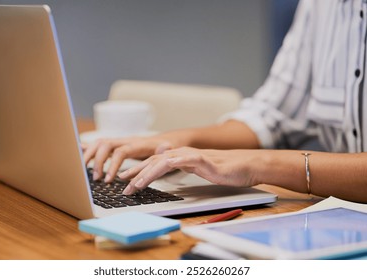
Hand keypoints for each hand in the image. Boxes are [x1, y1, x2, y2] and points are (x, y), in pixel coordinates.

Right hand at [82, 136, 174, 181]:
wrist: (167, 140)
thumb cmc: (166, 147)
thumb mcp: (168, 149)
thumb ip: (164, 149)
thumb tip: (164, 148)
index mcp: (137, 143)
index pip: (120, 151)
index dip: (113, 165)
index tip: (109, 180)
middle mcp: (125, 140)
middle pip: (105, 145)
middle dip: (98, 161)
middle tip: (97, 179)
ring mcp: (120, 141)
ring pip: (99, 143)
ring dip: (90, 156)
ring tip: (86, 171)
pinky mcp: (117, 145)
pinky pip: (99, 145)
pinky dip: (87, 148)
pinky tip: (77, 152)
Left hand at [119, 147, 258, 194]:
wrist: (244, 165)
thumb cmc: (223, 170)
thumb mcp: (197, 170)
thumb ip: (182, 167)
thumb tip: (166, 168)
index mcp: (180, 157)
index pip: (154, 163)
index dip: (138, 171)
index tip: (125, 180)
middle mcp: (183, 154)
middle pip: (154, 162)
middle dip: (136, 173)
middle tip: (123, 185)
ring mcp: (192, 156)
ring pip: (164, 162)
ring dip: (148, 173)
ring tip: (136, 184)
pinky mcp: (203, 160)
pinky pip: (183, 161)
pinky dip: (170, 165)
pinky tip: (161, 169)